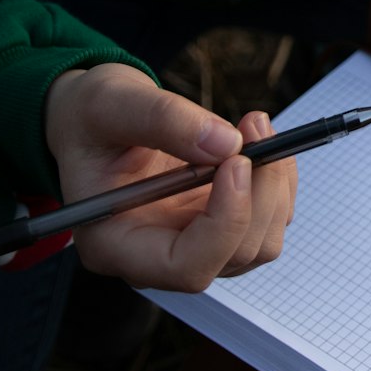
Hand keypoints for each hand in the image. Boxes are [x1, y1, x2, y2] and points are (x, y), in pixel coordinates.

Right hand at [44, 63, 296, 290]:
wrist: (99, 118)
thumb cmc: (91, 117)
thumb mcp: (111, 103)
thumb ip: (162, 119)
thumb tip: (227, 144)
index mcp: (115, 244)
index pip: (185, 268)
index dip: (224, 223)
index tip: (238, 162)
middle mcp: (156, 258)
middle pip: (234, 255)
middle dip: (259, 192)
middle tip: (254, 126)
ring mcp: (193, 246)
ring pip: (261, 242)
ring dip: (274, 184)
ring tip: (254, 125)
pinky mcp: (220, 227)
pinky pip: (270, 219)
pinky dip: (278, 180)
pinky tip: (258, 141)